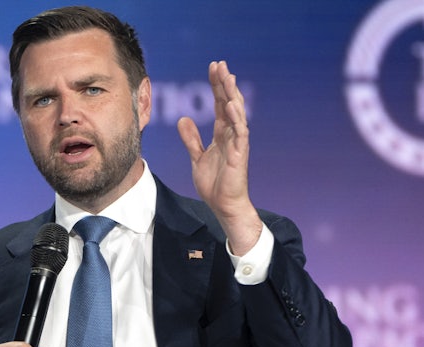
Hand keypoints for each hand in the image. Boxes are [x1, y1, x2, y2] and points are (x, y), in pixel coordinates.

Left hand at [177, 61, 262, 254]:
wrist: (223, 205)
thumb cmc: (214, 183)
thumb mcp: (197, 157)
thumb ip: (191, 138)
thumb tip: (184, 119)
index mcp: (222, 133)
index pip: (220, 104)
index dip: (217, 86)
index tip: (213, 67)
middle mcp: (231, 134)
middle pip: (229, 103)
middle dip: (224, 84)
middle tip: (220, 64)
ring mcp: (237, 143)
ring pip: (237, 113)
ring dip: (232, 95)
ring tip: (227, 77)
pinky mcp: (240, 155)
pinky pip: (240, 133)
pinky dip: (236, 118)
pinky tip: (231, 104)